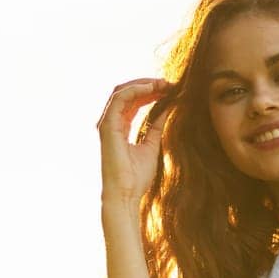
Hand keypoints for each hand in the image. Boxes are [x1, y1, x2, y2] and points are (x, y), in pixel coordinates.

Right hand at [96, 78, 176, 207]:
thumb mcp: (152, 146)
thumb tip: (168, 107)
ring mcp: (107, 124)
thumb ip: (156, 126)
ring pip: (122, 92)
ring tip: (163, 83)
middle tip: (169, 83)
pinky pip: (120, 99)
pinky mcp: (107, 126)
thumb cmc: (137, 177)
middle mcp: (111, 123)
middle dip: (148, 85)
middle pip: (127, 94)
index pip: (133, 102)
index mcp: (120, 128)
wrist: (126, 194)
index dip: (150, 92)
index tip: (170, 89)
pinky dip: (135, 90)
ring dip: (143, 84)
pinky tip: (152, 88)